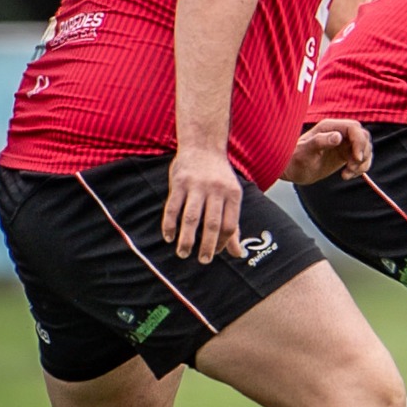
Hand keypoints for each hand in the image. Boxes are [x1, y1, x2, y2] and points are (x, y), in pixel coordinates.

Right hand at [163, 145, 243, 262]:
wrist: (203, 146)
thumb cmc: (220, 177)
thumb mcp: (232, 196)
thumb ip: (234, 225)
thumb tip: (238, 254)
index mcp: (233, 194)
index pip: (230, 224)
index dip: (224, 242)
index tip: (216, 253)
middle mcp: (216, 190)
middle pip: (212, 223)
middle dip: (208, 245)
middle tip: (203, 261)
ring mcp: (196, 186)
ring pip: (191, 217)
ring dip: (187, 238)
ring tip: (183, 254)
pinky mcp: (179, 183)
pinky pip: (173, 207)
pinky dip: (169, 224)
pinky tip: (169, 237)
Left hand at [283, 119, 372, 184]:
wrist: (290, 170)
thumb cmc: (293, 160)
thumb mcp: (305, 152)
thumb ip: (320, 142)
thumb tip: (338, 136)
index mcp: (329, 127)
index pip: (354, 128)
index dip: (359, 141)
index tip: (356, 158)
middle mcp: (338, 133)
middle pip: (363, 137)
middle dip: (362, 153)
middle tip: (351, 167)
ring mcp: (343, 144)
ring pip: (366, 149)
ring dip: (362, 163)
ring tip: (347, 173)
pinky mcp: (345, 155)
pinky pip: (362, 159)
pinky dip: (360, 169)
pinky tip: (347, 175)